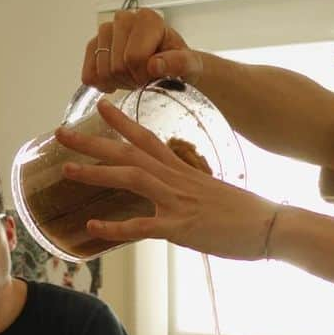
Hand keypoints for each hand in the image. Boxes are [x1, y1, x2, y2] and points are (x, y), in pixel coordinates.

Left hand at [56, 99, 278, 259]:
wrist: (273, 226)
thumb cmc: (249, 214)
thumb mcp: (216, 193)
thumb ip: (193, 190)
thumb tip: (183, 195)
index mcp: (186, 171)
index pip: (148, 139)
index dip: (122, 122)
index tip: (100, 106)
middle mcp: (178, 180)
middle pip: (130, 153)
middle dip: (93, 142)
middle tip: (61, 133)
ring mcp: (179, 202)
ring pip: (132, 179)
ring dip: (98, 173)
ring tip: (67, 171)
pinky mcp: (182, 228)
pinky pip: (143, 226)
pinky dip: (115, 227)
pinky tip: (92, 226)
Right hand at [84, 8, 203, 92]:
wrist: (171, 66)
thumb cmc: (181, 64)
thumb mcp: (190, 66)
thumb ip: (178, 63)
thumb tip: (155, 65)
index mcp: (148, 19)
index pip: (134, 57)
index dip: (144, 76)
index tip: (155, 78)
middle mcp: (124, 18)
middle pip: (117, 66)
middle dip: (132, 80)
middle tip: (145, 80)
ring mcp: (106, 30)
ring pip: (102, 71)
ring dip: (119, 83)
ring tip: (134, 78)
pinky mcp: (94, 44)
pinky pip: (89, 72)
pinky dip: (101, 84)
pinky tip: (116, 83)